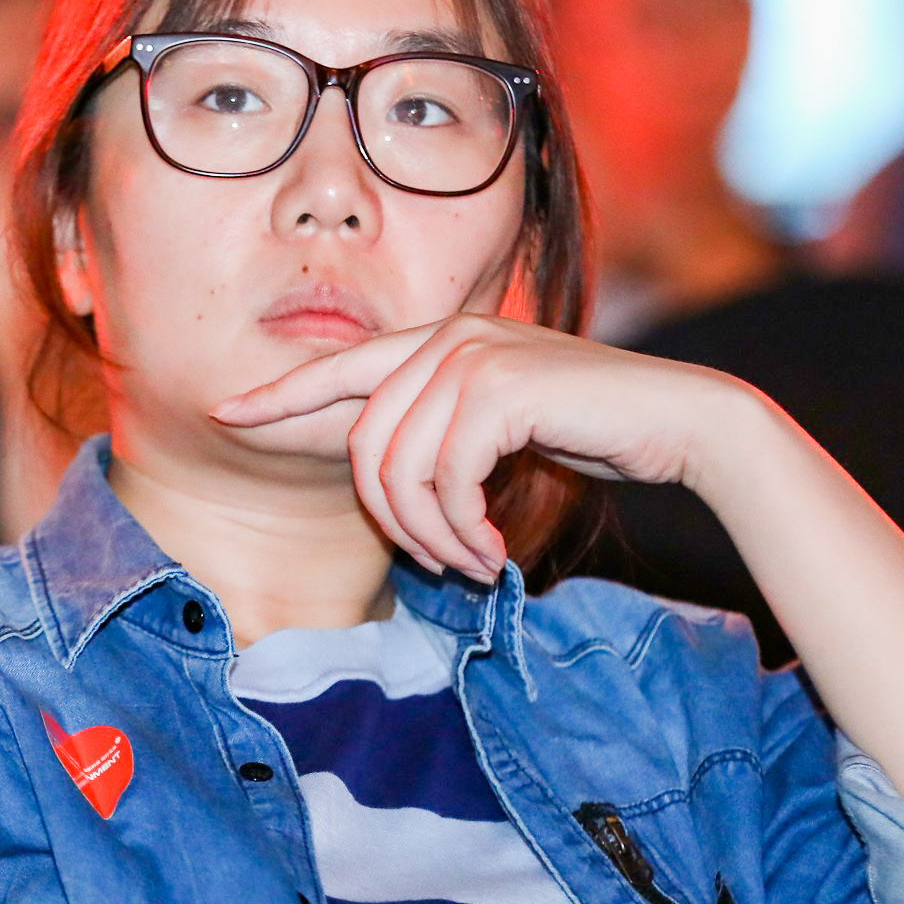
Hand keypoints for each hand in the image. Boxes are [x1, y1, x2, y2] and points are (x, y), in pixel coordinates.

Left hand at [211, 315, 748, 580]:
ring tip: (473, 565)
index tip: (227, 414)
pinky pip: (445, 479)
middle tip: (443, 565)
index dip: (278, 394)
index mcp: (439, 342)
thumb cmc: (592, 431)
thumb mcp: (501, 431)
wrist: (677, 421)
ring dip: (433, 537)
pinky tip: (494, 553)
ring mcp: (472, 356)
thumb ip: (444, 434)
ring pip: (400, 469)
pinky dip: (463, 530)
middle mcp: (447, 338)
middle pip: (364, 446)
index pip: (339, 368)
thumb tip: (389, 485)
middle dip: (393, 522)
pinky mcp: (499, 387)